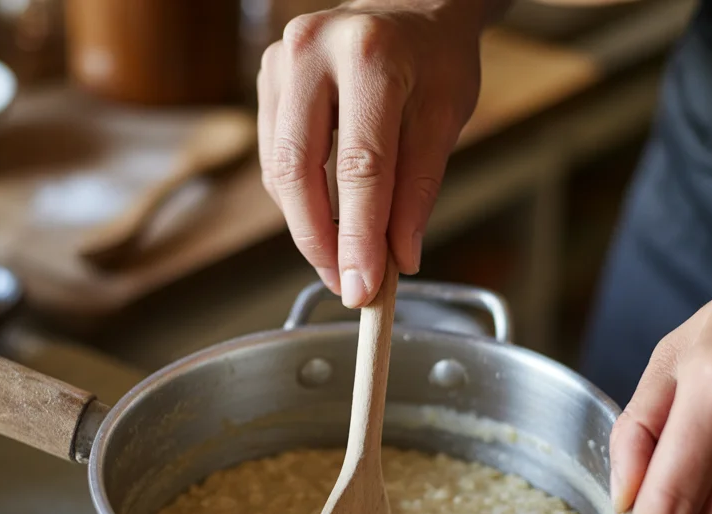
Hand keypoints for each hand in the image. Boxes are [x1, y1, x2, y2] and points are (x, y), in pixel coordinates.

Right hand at [257, 1, 485, 306]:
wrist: (411, 8)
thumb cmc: (434, 59)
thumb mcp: (445, 118)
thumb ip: (419, 189)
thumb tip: (397, 258)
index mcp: (370, 55)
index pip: (360, 166)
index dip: (359, 235)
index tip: (364, 287)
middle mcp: (312, 51)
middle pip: (300, 170)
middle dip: (321, 241)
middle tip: (346, 286)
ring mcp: (280, 61)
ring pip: (280, 170)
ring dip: (307, 227)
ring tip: (342, 262)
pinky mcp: (267, 78)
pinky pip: (274, 158)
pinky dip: (299, 200)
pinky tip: (325, 220)